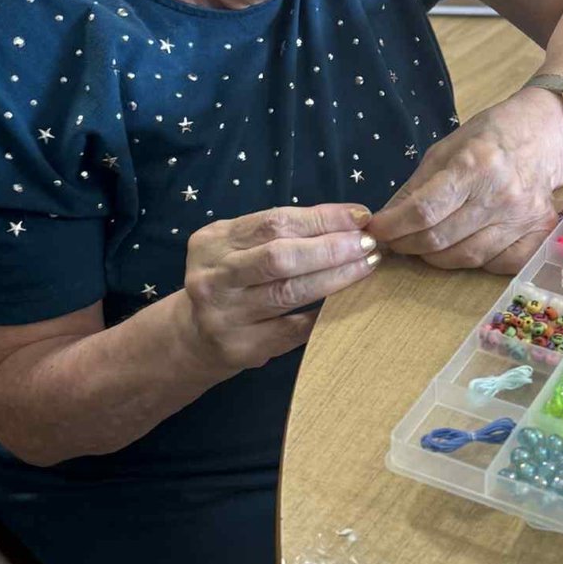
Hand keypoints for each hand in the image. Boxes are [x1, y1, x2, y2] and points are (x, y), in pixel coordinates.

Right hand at [181, 203, 377, 371]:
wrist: (194, 336)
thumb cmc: (234, 281)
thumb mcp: (242, 248)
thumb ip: (283, 233)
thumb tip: (351, 220)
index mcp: (214, 241)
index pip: (275, 221)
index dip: (322, 218)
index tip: (361, 216)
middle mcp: (213, 276)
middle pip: (280, 256)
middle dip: (332, 247)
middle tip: (368, 243)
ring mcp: (223, 314)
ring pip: (288, 292)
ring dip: (335, 277)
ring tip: (366, 266)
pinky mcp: (239, 347)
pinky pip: (292, 330)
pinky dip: (322, 314)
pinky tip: (346, 303)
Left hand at [367, 88, 562, 273]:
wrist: (544, 135)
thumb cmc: (489, 137)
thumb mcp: (444, 150)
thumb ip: (415, 187)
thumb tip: (386, 221)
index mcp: (475, 165)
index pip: (424, 211)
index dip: (393, 226)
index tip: (377, 229)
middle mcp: (502, 195)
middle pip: (441, 239)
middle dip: (408, 244)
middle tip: (397, 240)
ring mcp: (523, 217)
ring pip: (466, 257)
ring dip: (436, 256)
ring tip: (425, 245)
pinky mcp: (540, 233)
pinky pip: (498, 265)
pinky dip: (475, 263)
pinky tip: (464, 247)